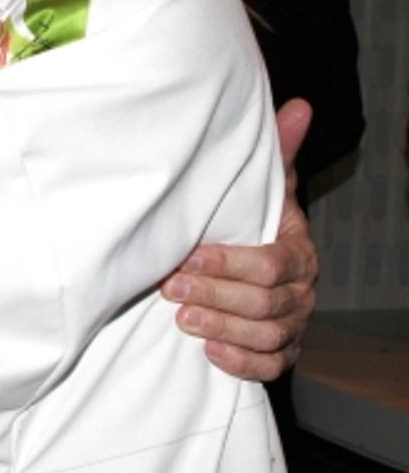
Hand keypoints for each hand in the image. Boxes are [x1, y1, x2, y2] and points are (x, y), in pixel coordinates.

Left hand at [162, 99, 316, 381]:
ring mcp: (291, 324)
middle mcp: (301, 291)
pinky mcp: (279, 352)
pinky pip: (270, 366)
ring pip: (267, 336)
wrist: (247, 262)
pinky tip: (211, 351)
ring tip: (182, 318)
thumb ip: (277, 150)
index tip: (187, 257)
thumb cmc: (251, 220)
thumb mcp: (262, 185)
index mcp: (298, 251)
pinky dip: (242, 362)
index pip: (270, 264)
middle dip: (216, 294)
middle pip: (265, 302)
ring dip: (223, 327)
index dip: (229, 263)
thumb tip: (297, 106)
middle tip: (171, 287)